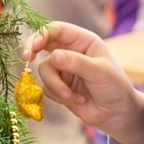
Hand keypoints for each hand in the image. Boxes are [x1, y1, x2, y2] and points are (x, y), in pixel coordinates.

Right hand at [21, 21, 143, 136]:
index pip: (56, 30)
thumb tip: (54, 56)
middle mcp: (70, 51)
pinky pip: (46, 88)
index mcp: (82, 41)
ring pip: (44, 71)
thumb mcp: (99, 72)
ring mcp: (62, 69)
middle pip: (41, 43)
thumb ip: (77, 63)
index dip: (41, 35)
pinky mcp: (58, 86)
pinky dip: (59, 96)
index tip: (33, 48)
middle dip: (32, 50)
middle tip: (25, 59)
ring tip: (73, 97)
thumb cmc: (115, 87)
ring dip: (56, 86)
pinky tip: (77, 100)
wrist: (117, 113)